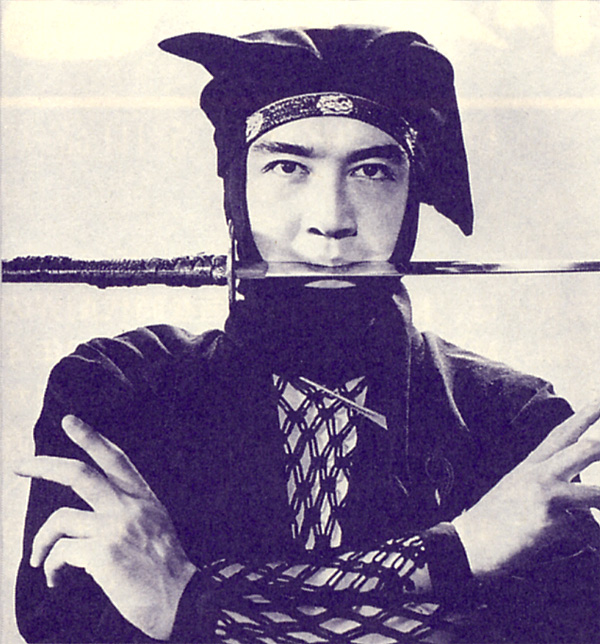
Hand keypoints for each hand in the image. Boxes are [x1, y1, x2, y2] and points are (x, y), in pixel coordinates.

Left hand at [15, 415, 196, 639]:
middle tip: (19, 466)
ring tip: (38, 560)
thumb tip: (91, 519)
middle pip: (79, 474)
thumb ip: (129, 513)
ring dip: (40, 541)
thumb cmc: (166, 568)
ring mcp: (115, 528)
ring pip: (60, 519)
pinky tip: (56, 579)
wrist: (183, 598)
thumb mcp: (156, 526)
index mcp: (143, 498)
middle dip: (43, 467)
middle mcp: (128, 506)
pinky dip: (51, 567)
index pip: (115, 458)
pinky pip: (61, 553)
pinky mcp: (103, 554)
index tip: (70, 421)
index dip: (91, 437)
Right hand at [452, 398, 599, 577]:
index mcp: (530, 465)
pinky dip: (585, 545)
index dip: (586, 417)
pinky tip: (563, 549)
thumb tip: (584, 501)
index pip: (561, 434)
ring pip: (596, 495)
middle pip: (585, 450)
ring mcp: (544, 497)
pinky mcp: (550, 523)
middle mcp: (538, 475)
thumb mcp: (516, 489)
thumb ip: (548, 483)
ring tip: (580, 513)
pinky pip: (585, 534)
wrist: (468, 544)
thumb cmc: (493, 520)